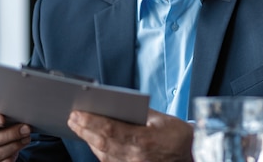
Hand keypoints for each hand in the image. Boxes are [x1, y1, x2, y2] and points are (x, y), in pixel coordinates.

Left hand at [68, 108, 192, 161]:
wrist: (191, 158)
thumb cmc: (179, 138)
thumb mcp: (162, 119)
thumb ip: (140, 114)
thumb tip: (119, 107)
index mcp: (143, 140)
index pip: (109, 130)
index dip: (90, 121)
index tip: (77, 113)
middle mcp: (134, 157)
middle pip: (102, 144)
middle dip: (84, 129)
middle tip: (72, 117)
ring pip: (103, 154)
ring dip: (89, 140)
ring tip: (79, 126)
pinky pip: (109, 161)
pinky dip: (99, 149)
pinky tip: (94, 140)